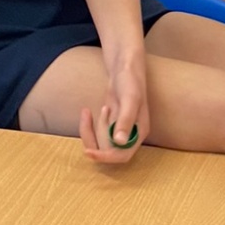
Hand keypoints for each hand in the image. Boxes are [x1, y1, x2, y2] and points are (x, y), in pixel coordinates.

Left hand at [79, 51, 149, 168]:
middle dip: (93, 139)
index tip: (89, 152)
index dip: (106, 157)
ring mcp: (119, 130)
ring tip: (89, 112)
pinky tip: (87, 112)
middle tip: (86, 120)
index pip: (123, 155)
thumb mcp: (129, 99)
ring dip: (90, 130)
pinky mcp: (109, 124)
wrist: (124, 67)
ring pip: (99, 143)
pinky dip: (88, 125)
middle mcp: (130, 135)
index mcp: (138, 133)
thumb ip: (125, 120)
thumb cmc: (130, 81)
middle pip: (108, 152)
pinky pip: (96, 133)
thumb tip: (120, 142)